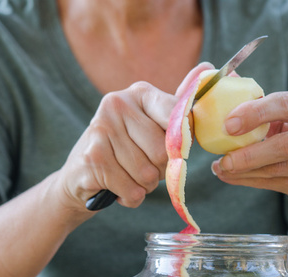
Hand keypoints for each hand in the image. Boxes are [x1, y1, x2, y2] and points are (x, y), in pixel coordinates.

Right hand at [56, 64, 212, 212]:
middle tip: (141, 167)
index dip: (180, 143)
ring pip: (148, 175)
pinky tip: (116, 187)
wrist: (79, 177)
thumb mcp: (151, 129)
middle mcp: (117, 104)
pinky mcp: (92, 159)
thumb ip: (177, 109)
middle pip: (163, 152)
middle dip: (159, 171)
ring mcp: (101, 129)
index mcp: (139, 94)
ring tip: (127, 176)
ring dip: (144, 187)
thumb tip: (208, 68)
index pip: (177, 116)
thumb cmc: (125, 153)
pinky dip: (130, 198)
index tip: (172, 150)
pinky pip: (132, 190)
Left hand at [211, 91, 287, 218]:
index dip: (255, 113)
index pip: (285, 104)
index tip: (228, 124)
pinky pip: (276, 183)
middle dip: (252, 152)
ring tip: (220, 168)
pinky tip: (230, 177)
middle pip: (287, 144)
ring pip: (279, 168)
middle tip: (224, 157)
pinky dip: (249, 181)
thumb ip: (264, 105)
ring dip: (246, 170)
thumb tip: (227, 79)